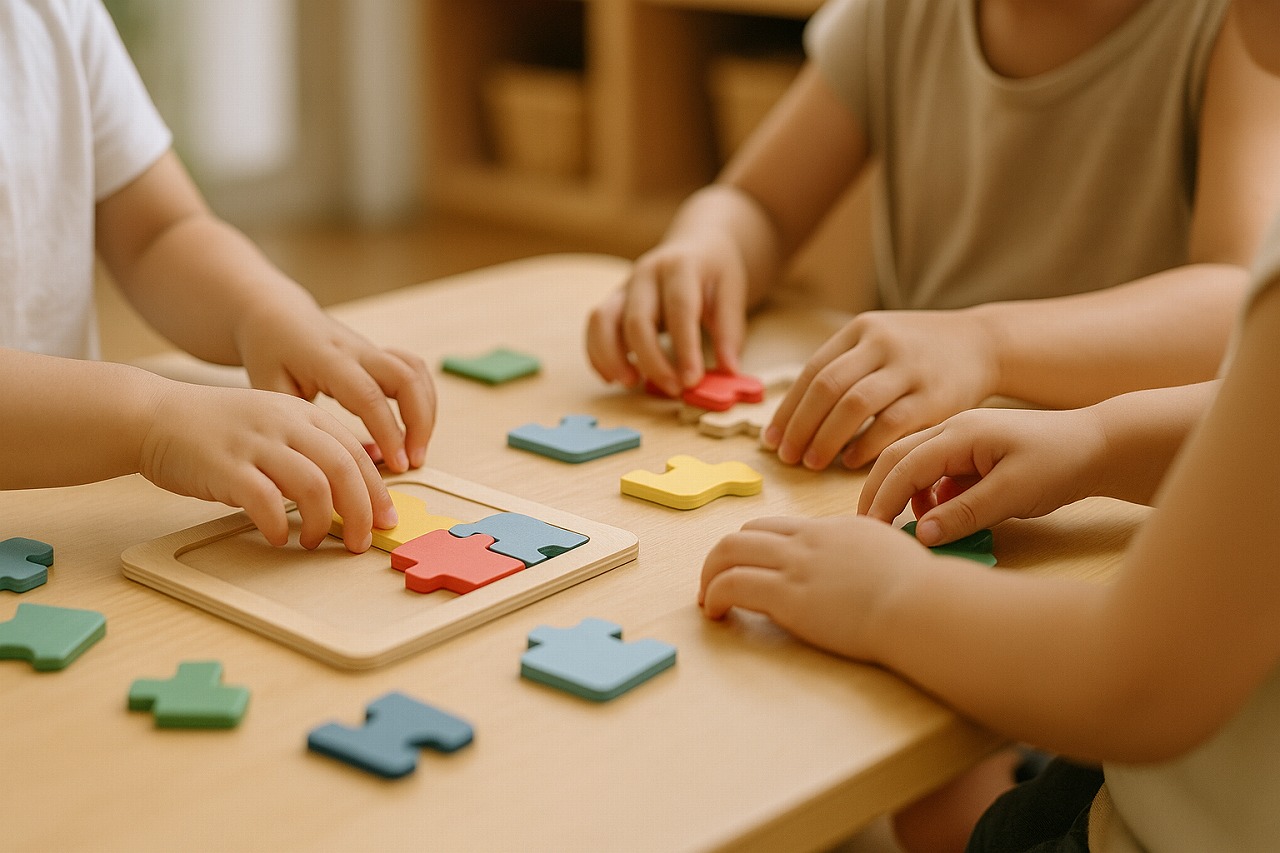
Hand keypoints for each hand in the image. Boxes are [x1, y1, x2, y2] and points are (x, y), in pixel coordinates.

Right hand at [139, 381, 395, 551]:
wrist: (153, 416)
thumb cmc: (217, 431)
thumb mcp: (273, 425)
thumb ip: (308, 449)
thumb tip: (349, 491)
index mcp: (302, 414)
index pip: (356, 452)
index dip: (377, 490)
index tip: (385, 520)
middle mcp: (285, 424)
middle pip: (344, 469)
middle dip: (362, 511)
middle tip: (361, 542)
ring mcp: (255, 444)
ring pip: (314, 486)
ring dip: (322, 522)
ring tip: (312, 540)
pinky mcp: (225, 467)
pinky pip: (266, 501)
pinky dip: (279, 526)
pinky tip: (276, 537)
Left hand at [236, 304, 433, 473]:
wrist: (275, 316)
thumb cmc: (269, 354)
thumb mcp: (271, 391)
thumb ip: (310, 425)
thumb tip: (359, 457)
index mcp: (327, 359)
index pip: (369, 396)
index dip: (389, 432)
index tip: (399, 464)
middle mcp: (357, 350)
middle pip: (407, 378)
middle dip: (420, 422)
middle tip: (416, 461)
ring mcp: (372, 349)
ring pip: (417, 373)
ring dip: (426, 412)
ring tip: (418, 448)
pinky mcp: (380, 354)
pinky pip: (415, 371)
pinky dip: (423, 399)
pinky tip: (415, 427)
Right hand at [585, 235, 748, 396]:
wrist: (695, 245)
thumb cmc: (714, 273)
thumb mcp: (732, 292)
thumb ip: (730, 331)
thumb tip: (729, 370)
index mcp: (680, 266)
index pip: (679, 309)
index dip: (685, 348)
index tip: (692, 381)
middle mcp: (646, 273)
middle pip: (637, 319)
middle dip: (652, 361)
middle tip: (673, 389)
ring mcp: (624, 287)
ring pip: (602, 321)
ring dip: (612, 358)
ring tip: (632, 383)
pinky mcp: (612, 302)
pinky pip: (594, 329)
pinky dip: (598, 356)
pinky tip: (614, 378)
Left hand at [699, 515, 932, 660]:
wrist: (921, 605)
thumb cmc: (922, 593)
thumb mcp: (893, 557)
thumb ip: (870, 556)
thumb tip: (870, 569)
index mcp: (835, 530)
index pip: (779, 527)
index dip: (756, 547)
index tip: (751, 569)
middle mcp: (809, 540)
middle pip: (746, 533)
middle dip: (723, 557)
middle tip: (717, 583)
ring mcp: (796, 565)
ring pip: (729, 551)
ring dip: (710, 575)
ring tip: (708, 600)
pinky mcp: (787, 595)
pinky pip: (732, 584)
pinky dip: (714, 596)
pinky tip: (716, 613)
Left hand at [763, 309, 998, 469]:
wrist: (982, 344)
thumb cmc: (917, 352)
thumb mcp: (877, 342)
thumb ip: (842, 369)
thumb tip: (793, 416)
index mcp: (860, 330)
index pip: (812, 372)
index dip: (789, 409)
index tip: (772, 439)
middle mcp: (882, 343)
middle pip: (827, 387)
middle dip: (801, 426)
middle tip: (787, 456)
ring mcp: (909, 368)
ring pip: (854, 405)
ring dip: (826, 438)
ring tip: (812, 463)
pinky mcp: (934, 395)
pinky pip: (890, 424)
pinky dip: (865, 446)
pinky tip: (850, 462)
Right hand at [859, 408, 1106, 545]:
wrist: (1102, 445)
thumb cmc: (1062, 463)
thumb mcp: (1012, 494)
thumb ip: (964, 514)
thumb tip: (921, 536)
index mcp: (961, 433)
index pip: (905, 466)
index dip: (883, 499)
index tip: (870, 530)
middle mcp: (954, 429)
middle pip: (898, 457)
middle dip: (879, 491)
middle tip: (868, 526)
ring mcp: (963, 437)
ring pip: (915, 462)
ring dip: (906, 493)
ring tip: (914, 526)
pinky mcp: (973, 451)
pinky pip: (937, 470)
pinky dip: (930, 493)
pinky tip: (944, 513)